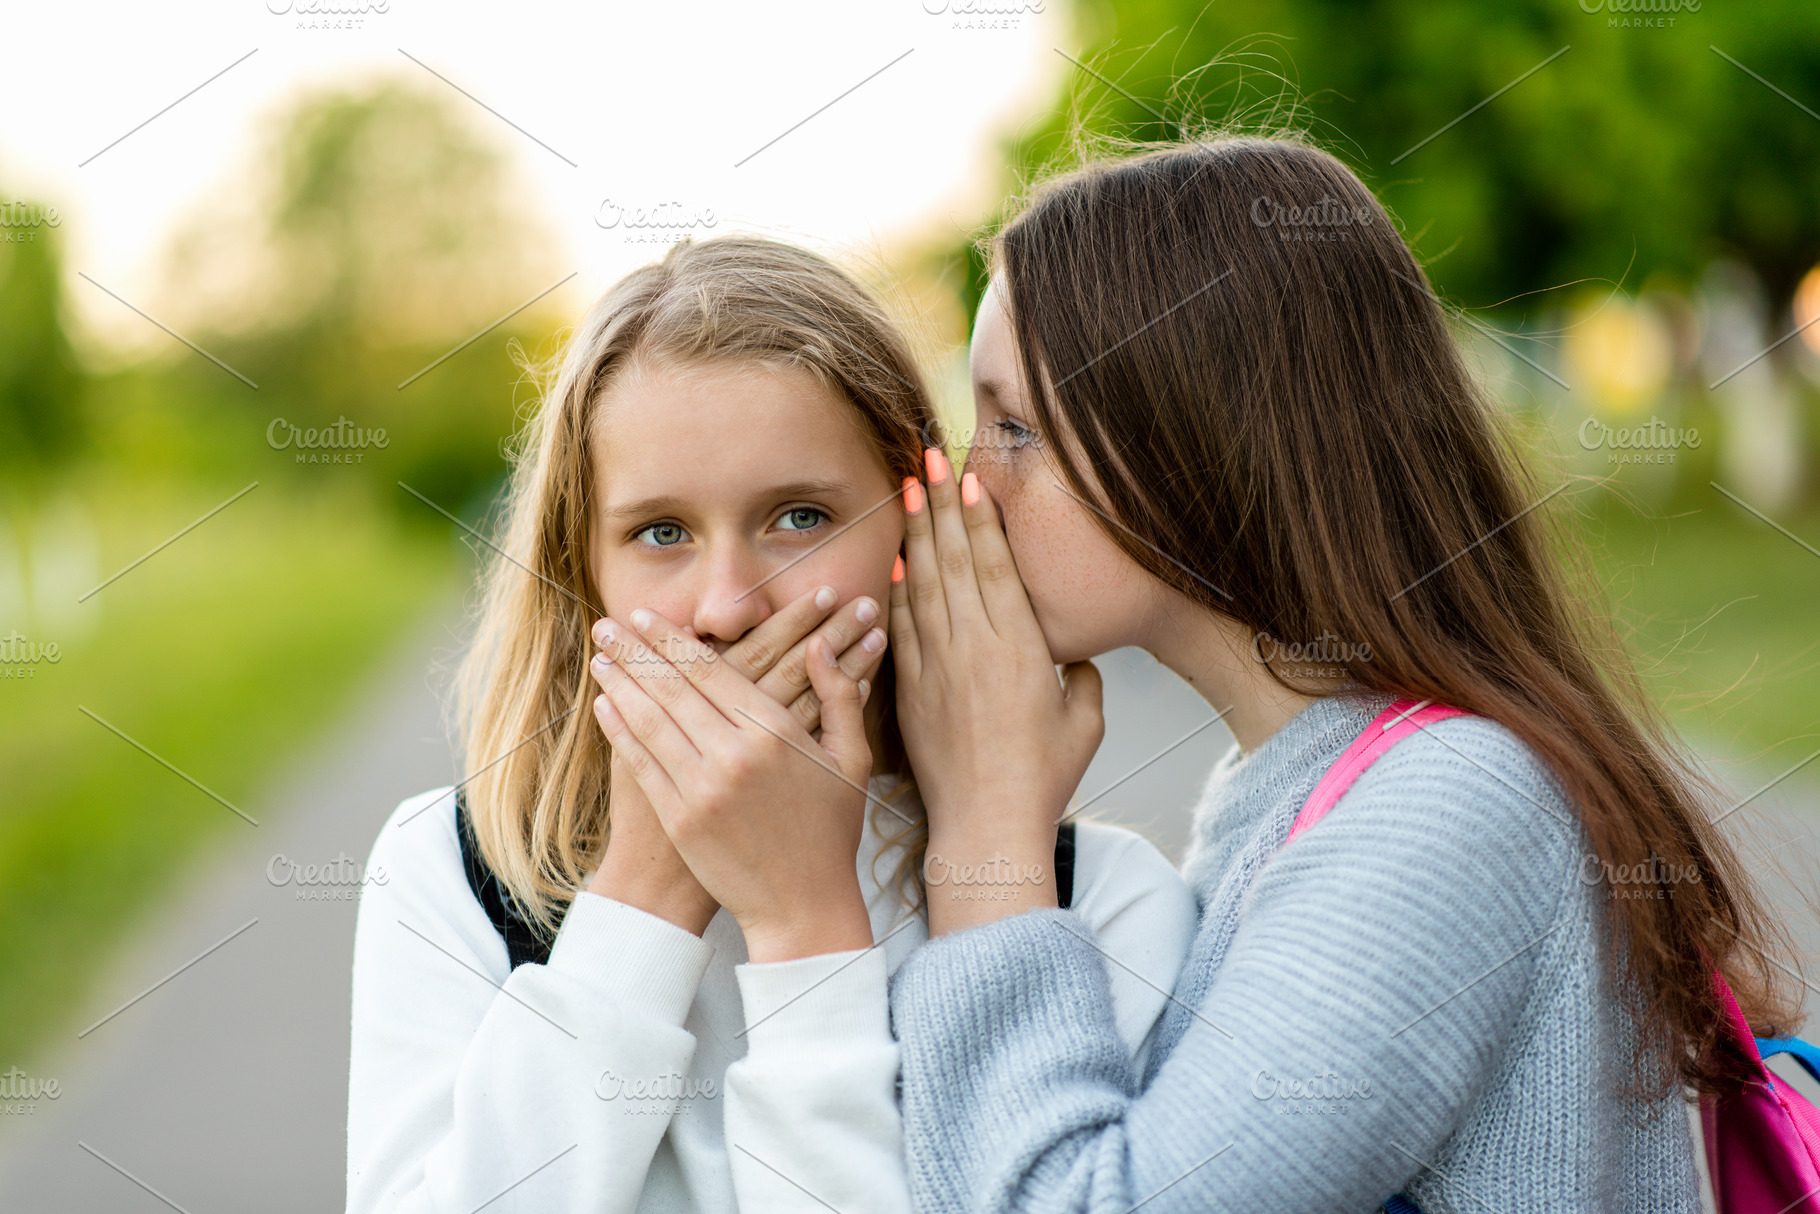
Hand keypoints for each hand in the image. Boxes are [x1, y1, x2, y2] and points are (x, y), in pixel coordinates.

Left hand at [590, 609, 876, 961]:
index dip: (673, 639)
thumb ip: (839, 695)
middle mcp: (735, 754)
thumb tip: (821, 644)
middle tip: (607, 625)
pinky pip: (642, 763)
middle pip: (673, 687)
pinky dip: (619, 730)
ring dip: (620, 684)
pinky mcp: (681, 820)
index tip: (647, 616)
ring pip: (650, 720)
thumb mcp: (851, 758)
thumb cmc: (831, 830)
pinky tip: (605, 706)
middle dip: (635, 650)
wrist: (804, 906)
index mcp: (776, 732)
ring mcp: (703, 789)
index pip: (713, 669)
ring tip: (599, 658)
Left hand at [891, 449, 1103, 935]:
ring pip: (923, 582)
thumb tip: (1070, 657)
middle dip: (941, 502)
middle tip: (929, 456)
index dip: (981, 514)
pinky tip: (894, 555)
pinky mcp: (910, 689)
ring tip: (906, 486)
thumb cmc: (1043, 776)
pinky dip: (896, 586)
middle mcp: (975, 645)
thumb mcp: (1085, 718)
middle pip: (955, 558)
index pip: (997, 563)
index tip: (970, 475)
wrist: (988, 824)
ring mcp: (938, 665)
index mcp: (1021, 645)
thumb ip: (1079, 675)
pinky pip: (900, 625)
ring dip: (916, 530)